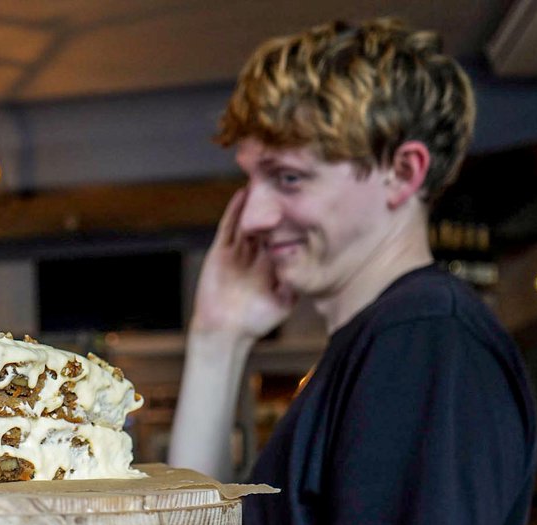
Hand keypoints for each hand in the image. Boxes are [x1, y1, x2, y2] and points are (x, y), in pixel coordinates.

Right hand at [191, 189, 295, 336]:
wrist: (225, 333)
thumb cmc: (255, 322)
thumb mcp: (284, 301)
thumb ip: (296, 282)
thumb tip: (315, 266)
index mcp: (271, 263)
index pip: (284, 235)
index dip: (294, 218)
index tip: (307, 200)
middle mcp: (255, 254)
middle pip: (267, 222)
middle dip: (275, 204)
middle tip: (287, 179)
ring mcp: (238, 252)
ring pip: (248, 221)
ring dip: (255, 201)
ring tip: (264, 179)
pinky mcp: (221, 252)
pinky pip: (228, 228)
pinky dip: (235, 211)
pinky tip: (242, 195)